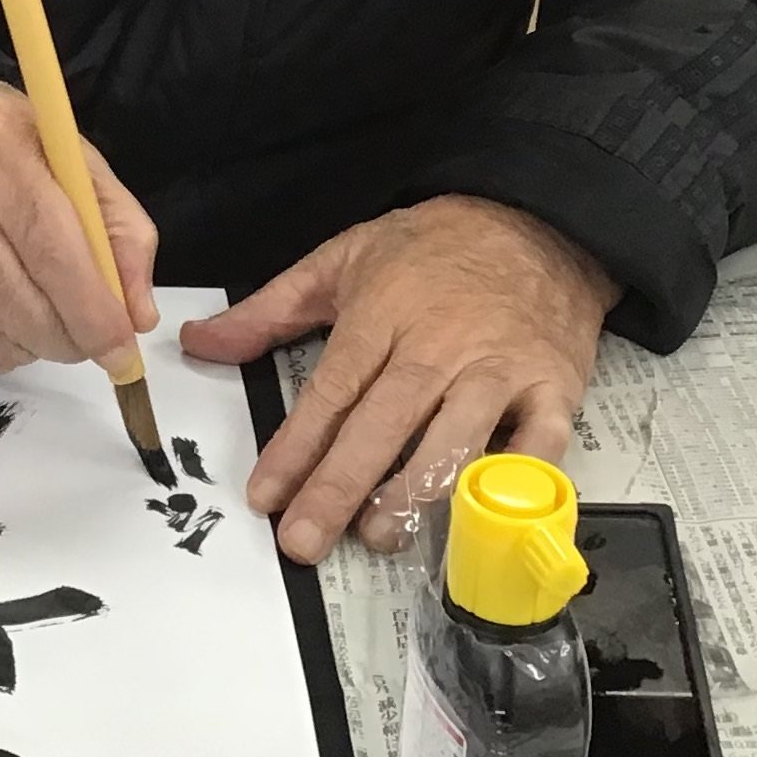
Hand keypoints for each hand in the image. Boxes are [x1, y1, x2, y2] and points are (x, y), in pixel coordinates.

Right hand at [0, 78, 159, 375]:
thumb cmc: (1, 144)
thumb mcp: (73, 158)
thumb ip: (120, 229)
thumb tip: (137, 314)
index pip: (51, 247)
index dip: (92, 309)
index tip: (122, 347)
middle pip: (19, 300)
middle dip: (70, 337)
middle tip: (95, 341)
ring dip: (38, 346)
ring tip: (56, 324)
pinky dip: (3, 349)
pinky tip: (15, 323)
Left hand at [180, 195, 614, 561]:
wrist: (538, 218)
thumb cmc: (437, 245)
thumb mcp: (344, 258)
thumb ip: (270, 309)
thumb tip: (201, 342)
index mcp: (384, 312)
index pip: (332, 390)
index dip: (296, 448)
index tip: (265, 495)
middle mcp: (439, 344)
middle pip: (385, 421)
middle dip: (340, 485)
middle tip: (304, 539)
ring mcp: (500, 368)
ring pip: (457, 437)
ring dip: (417, 492)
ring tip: (379, 534)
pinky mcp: (554, 386)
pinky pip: (541, 442)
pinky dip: (519, 482)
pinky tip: (487, 518)